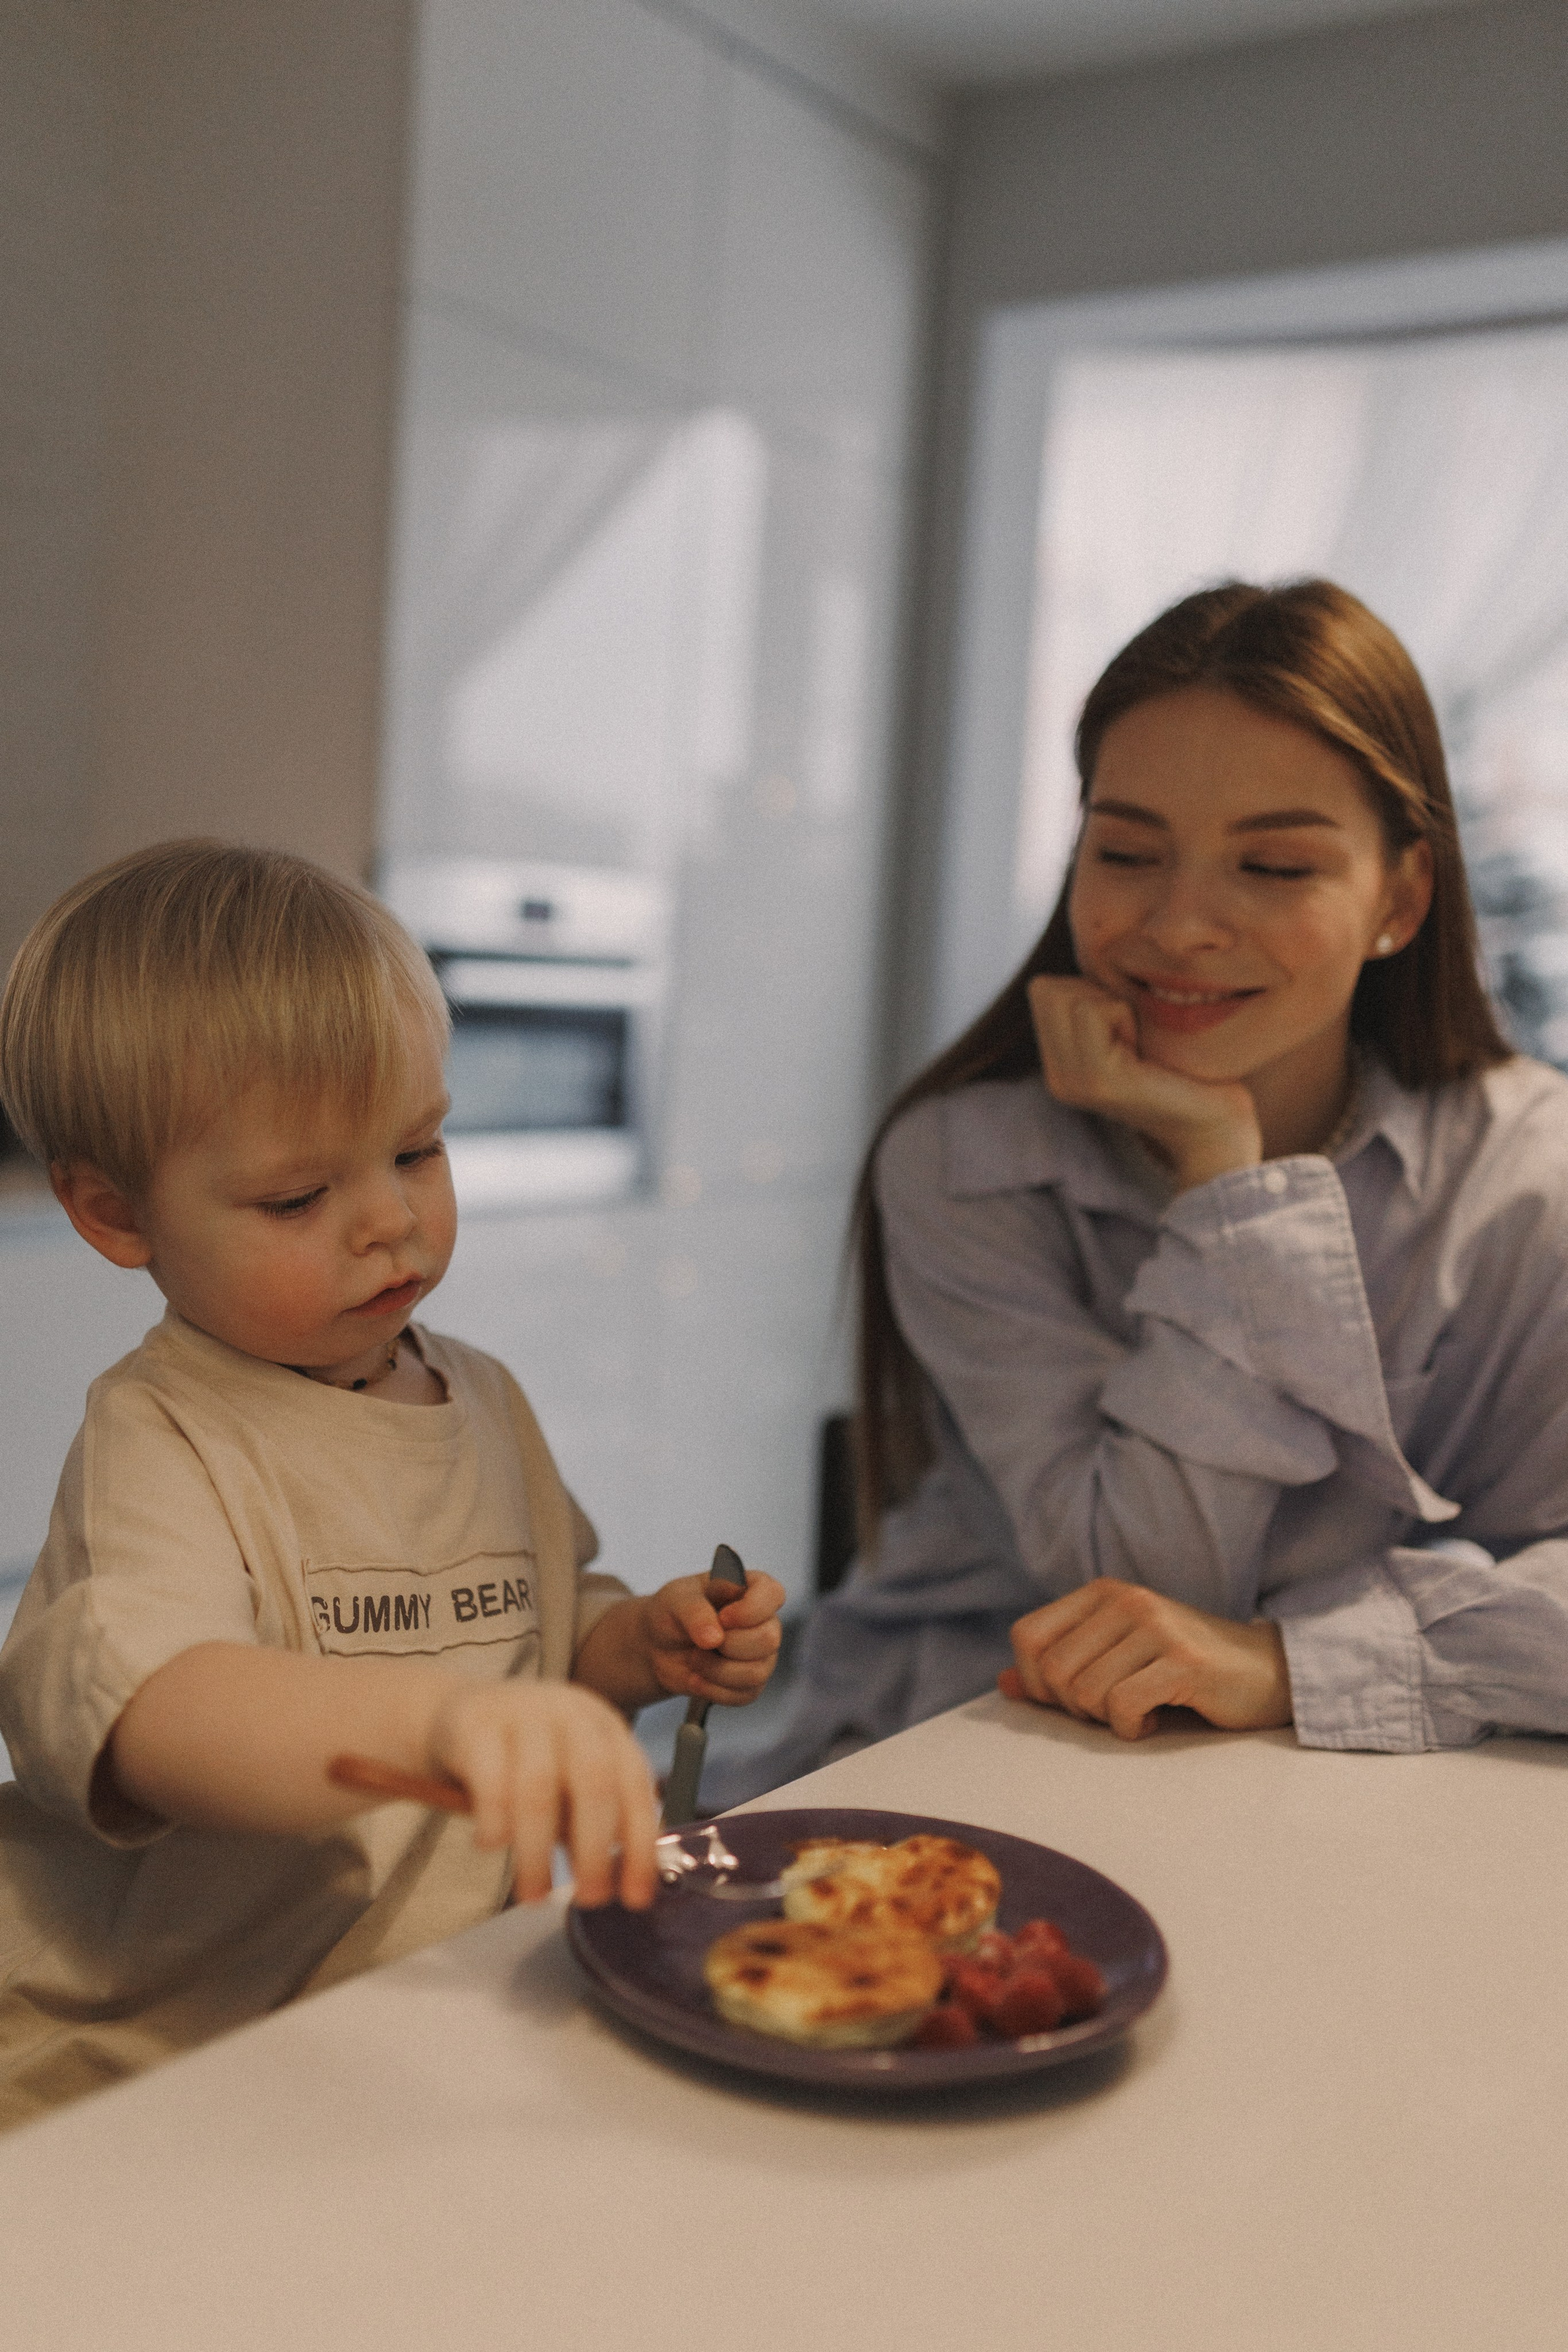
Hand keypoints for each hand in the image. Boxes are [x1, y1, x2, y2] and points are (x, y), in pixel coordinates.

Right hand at [426, 1679, 659, 1908]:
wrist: (460, 1714)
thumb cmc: (526, 1759)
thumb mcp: (570, 1783)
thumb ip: (598, 1823)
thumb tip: (628, 1881)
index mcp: (605, 1728)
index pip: (635, 1785)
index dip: (640, 1844)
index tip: (636, 1897)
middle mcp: (570, 1715)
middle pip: (594, 1782)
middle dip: (595, 1850)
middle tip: (588, 1897)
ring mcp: (523, 1714)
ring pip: (538, 1787)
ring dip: (538, 1851)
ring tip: (534, 1893)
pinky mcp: (475, 1724)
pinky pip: (489, 1780)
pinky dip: (494, 1821)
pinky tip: (491, 1845)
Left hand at [638, 1566, 785, 1705]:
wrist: (658, 1646)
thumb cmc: (672, 1612)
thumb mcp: (675, 1600)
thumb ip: (694, 1612)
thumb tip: (714, 1638)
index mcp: (751, 1588)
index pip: (773, 1594)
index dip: (750, 1610)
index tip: (722, 1617)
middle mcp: (763, 1621)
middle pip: (769, 1639)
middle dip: (728, 1645)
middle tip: (701, 1641)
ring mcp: (760, 1655)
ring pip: (757, 1672)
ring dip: (717, 1670)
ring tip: (695, 1660)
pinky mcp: (750, 1683)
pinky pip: (744, 1694)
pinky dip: (714, 1690)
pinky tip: (697, 1678)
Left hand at [999, 1578, 1292, 1740]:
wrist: (1265, 1672)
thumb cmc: (1181, 1671)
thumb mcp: (1114, 1660)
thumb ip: (1057, 1670)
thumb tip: (1002, 1685)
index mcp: (1101, 1593)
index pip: (1027, 1637)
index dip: (1035, 1682)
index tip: (1071, 1700)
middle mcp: (1125, 1600)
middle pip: (1052, 1671)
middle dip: (1075, 1707)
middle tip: (1112, 1709)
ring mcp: (1156, 1626)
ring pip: (1086, 1691)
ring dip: (1106, 1719)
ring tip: (1138, 1710)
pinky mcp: (1183, 1661)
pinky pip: (1123, 1706)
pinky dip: (1131, 1728)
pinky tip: (1154, 1721)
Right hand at [1027, 976, 1261, 1189]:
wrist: (1216, 1123)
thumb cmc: (1186, 1068)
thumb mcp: (1133, 1030)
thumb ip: (1101, 1003)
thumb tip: (1098, 946)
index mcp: (1060, 1065)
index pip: (1043, 988)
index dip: (1088, 990)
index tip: (1127, 1027)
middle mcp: (1058, 1077)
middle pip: (1047, 988)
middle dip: (1095, 993)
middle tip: (1133, 1033)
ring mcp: (1073, 1082)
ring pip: (1069, 996)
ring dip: (1113, 1004)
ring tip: (1139, 1042)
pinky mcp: (1099, 1079)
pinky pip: (1095, 1009)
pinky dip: (1125, 1015)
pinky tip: (1145, 1050)